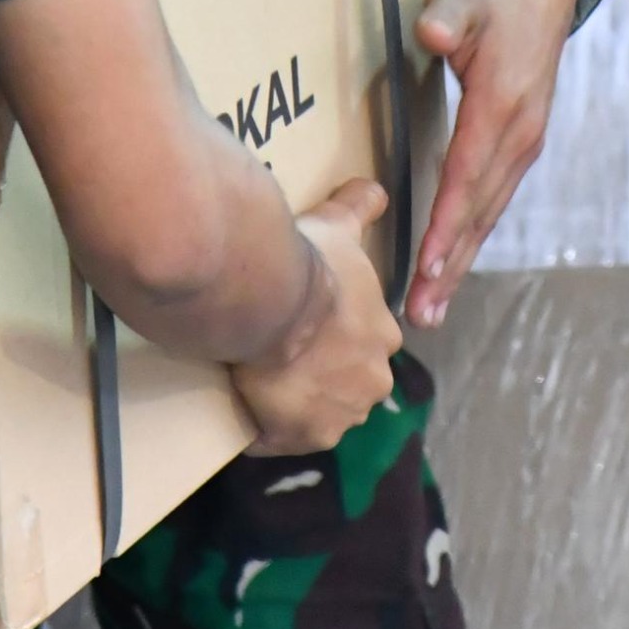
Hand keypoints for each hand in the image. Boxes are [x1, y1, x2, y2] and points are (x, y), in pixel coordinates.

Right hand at [232, 180, 400, 453]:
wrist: (272, 302)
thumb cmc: (311, 263)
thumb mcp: (339, 226)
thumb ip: (360, 207)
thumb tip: (375, 189)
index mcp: (383, 336)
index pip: (365, 344)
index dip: (339, 338)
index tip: (312, 330)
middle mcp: (373, 381)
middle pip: (348, 385)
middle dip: (323, 376)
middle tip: (284, 358)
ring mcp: (341, 413)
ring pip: (320, 414)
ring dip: (298, 406)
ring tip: (262, 383)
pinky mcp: (305, 436)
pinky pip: (282, 439)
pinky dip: (267, 431)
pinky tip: (245, 412)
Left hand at [405, 0, 582, 329]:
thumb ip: (446, 15)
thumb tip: (432, 35)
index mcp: (501, 104)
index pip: (466, 175)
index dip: (445, 224)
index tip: (426, 266)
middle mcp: (519, 133)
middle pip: (479, 211)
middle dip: (451, 265)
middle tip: (422, 314)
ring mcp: (524, 142)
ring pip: (488, 212)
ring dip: (461, 261)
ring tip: (433, 307)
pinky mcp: (521, 144)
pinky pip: (493, 199)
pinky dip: (472, 235)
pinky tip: (453, 262)